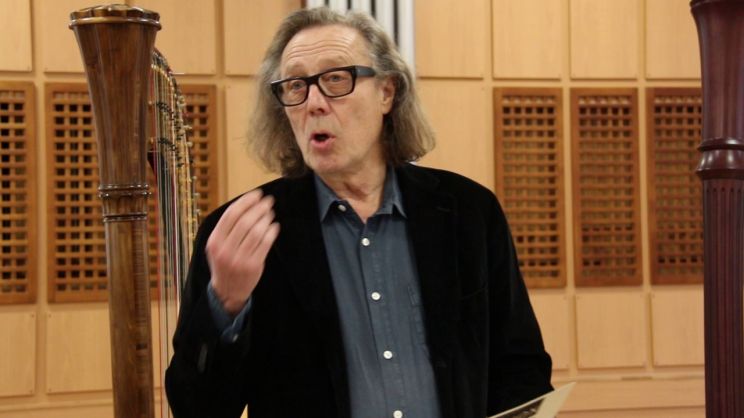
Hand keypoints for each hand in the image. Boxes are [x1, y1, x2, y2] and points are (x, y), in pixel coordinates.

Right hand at [206, 190, 279, 315]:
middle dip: (259, 208)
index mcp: (214, 241)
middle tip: (268, 201)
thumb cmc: (224, 263)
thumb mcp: (217, 246)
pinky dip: (271, 232)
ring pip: (256, 232)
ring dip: (266, 218)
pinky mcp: (253, 266)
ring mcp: (239, 259)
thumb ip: (226, 228)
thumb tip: (245, 204)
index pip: (231, 215)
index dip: (246, 202)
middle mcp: (225, 249)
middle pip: (245, 221)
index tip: (257, 194)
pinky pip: (265, 244)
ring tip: (270, 213)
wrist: (227, 290)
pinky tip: (274, 226)